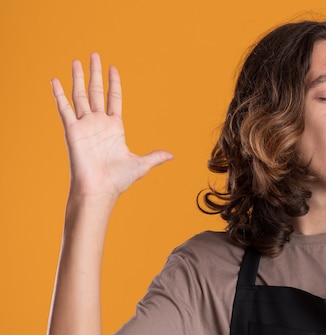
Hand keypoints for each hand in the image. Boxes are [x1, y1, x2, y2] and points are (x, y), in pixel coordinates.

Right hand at [52, 53, 172, 201]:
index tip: (113, 69)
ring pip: (80, 96)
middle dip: (95, 74)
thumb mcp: (141, 164)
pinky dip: (58, 95)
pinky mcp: (72, 131)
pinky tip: (55, 80)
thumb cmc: (118, 180)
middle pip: (96, 92)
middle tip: (95, 55)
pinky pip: (64, 109)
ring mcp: (85, 126)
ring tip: (76, 61)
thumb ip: (154, 157)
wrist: (100, 189)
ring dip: (78, 78)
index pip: (114, 99)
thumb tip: (171, 155)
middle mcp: (98, 123)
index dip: (114, 84)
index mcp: (115, 128)